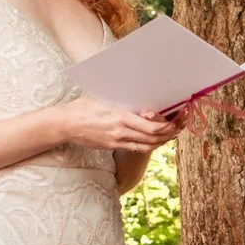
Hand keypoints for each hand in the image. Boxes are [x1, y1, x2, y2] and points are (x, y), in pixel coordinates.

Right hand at [59, 96, 180, 153]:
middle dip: (169, 133)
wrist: (65, 124)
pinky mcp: (112, 146)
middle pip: (153, 138)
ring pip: (147, 146)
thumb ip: (124, 102)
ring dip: (162, 141)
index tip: (176, 120)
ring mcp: (117, 141)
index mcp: (120, 117)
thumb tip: (141, 96)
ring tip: (172, 133)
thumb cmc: (83, 106)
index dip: (167, 126)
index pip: (150, 127)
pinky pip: (136, 148)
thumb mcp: (104, 99)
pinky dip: (150, 144)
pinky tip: (156, 139)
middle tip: (180, 126)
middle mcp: (121, 132)